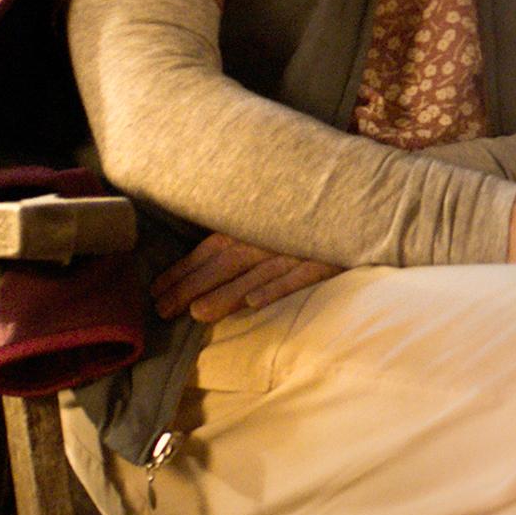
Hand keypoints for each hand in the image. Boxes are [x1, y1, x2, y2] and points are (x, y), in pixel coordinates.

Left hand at [153, 231, 344, 323]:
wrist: (360, 199)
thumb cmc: (307, 212)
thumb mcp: (270, 218)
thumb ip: (240, 233)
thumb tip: (203, 259)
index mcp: (250, 222)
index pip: (207, 250)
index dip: (180, 271)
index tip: (155, 292)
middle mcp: (267, 235)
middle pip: (223, 264)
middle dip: (190, 288)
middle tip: (162, 313)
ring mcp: (296, 248)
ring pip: (255, 273)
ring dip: (226, 293)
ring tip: (198, 314)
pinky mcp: (325, 258)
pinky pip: (298, 275)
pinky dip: (276, 288)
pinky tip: (254, 304)